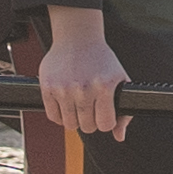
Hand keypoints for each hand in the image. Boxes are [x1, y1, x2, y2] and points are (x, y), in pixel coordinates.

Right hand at [38, 7, 127, 139]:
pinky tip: (65, 104)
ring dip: (74, 119)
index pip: (105, 125)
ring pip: (70, 125)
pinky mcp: (48, 87)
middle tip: (90, 108)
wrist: (77, 37)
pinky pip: (53, 117)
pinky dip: (59, 115)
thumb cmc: (101, 59)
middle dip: (90, 121)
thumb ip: (124, 111)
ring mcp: (64, 88)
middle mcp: (84, 88)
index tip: (103, 114)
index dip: (105, 122)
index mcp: (104, 86)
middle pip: (87, 127)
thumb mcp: (120, 80)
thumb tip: (119, 137)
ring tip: (78, 106)